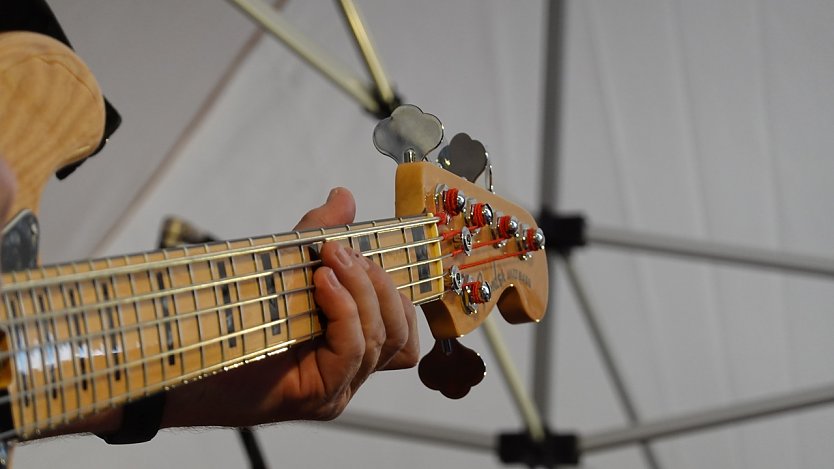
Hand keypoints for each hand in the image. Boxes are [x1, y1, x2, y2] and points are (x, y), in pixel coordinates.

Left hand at [160, 187, 419, 426]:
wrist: (181, 354)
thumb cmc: (230, 318)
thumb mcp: (281, 267)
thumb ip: (316, 235)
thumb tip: (343, 197)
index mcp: (349, 342)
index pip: (402, 324)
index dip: (396, 289)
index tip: (367, 252)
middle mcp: (349, 369)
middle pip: (400, 331)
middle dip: (380, 283)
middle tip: (343, 251)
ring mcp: (337, 386)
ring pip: (382, 339)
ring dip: (362, 291)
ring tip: (330, 261)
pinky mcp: (319, 396)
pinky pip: (353, 351)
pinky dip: (344, 311)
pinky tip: (321, 284)